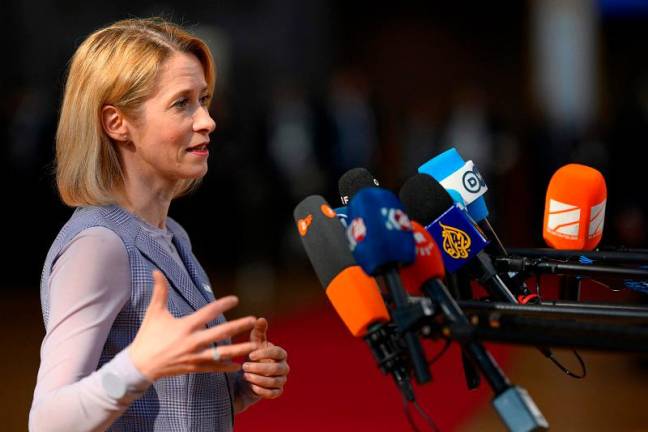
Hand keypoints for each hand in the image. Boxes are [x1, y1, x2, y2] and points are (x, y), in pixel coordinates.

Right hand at [128, 270, 258, 380]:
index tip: (236, 299)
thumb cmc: (148, 337)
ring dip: (239, 349)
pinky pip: (213, 368)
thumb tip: (156, 271)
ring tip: (255, 345)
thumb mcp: (154, 312)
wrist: (139, 365)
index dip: (223, 304)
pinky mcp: (194, 368)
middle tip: (253, 321)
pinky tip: (238, 365)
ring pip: (222, 353)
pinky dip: (226, 367)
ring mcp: (194, 356)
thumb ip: (160, 291)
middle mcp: (193, 341)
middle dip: (238, 326)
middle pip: (221, 333)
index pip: (208, 312)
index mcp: (185, 326)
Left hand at [241, 317, 288, 398]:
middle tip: (244, 366)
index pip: (277, 352)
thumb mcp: (254, 343)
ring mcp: (282, 380)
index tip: (250, 355)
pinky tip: (251, 386)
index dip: (264, 354)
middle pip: (276, 368)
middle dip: (259, 367)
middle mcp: (284, 367)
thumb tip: (261, 318)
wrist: (250, 376)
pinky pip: (272, 393)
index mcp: (281, 354)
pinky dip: (262, 390)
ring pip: (274, 381)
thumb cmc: (254, 356)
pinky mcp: (277, 392)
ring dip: (258, 379)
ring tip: (245, 375)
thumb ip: (259, 332)